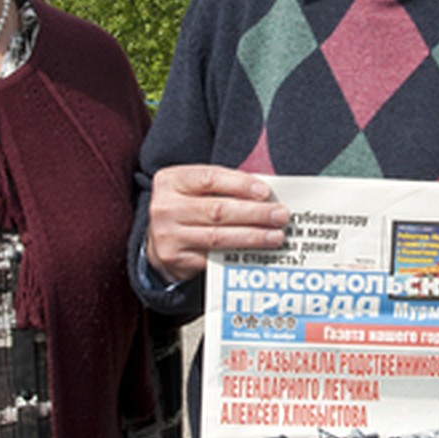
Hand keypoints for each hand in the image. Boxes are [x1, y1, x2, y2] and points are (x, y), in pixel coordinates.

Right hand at [145, 165, 287, 282]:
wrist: (158, 241)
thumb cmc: (188, 208)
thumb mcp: (196, 189)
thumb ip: (223, 186)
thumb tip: (265, 194)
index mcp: (171, 180)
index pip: (210, 178)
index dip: (240, 185)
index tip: (265, 192)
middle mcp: (165, 207)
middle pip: (218, 210)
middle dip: (254, 213)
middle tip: (280, 215)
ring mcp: (168, 235)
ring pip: (218, 236)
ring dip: (253, 236)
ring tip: (276, 236)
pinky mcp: (175, 259)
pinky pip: (214, 257)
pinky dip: (240, 253)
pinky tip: (259, 251)